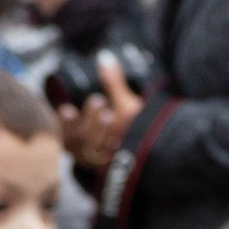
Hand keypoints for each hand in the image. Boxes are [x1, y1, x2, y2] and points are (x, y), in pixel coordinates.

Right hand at [55, 54, 139, 170]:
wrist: (164, 152)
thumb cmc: (136, 127)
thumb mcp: (123, 104)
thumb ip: (113, 83)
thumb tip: (105, 57)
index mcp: (83, 140)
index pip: (66, 135)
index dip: (64, 125)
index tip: (67, 109)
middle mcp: (92, 155)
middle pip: (79, 143)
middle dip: (85, 121)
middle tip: (98, 100)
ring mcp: (107, 165)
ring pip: (93, 153)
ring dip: (98, 130)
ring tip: (109, 112)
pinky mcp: (123, 171)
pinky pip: (114, 164)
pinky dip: (116, 148)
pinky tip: (123, 136)